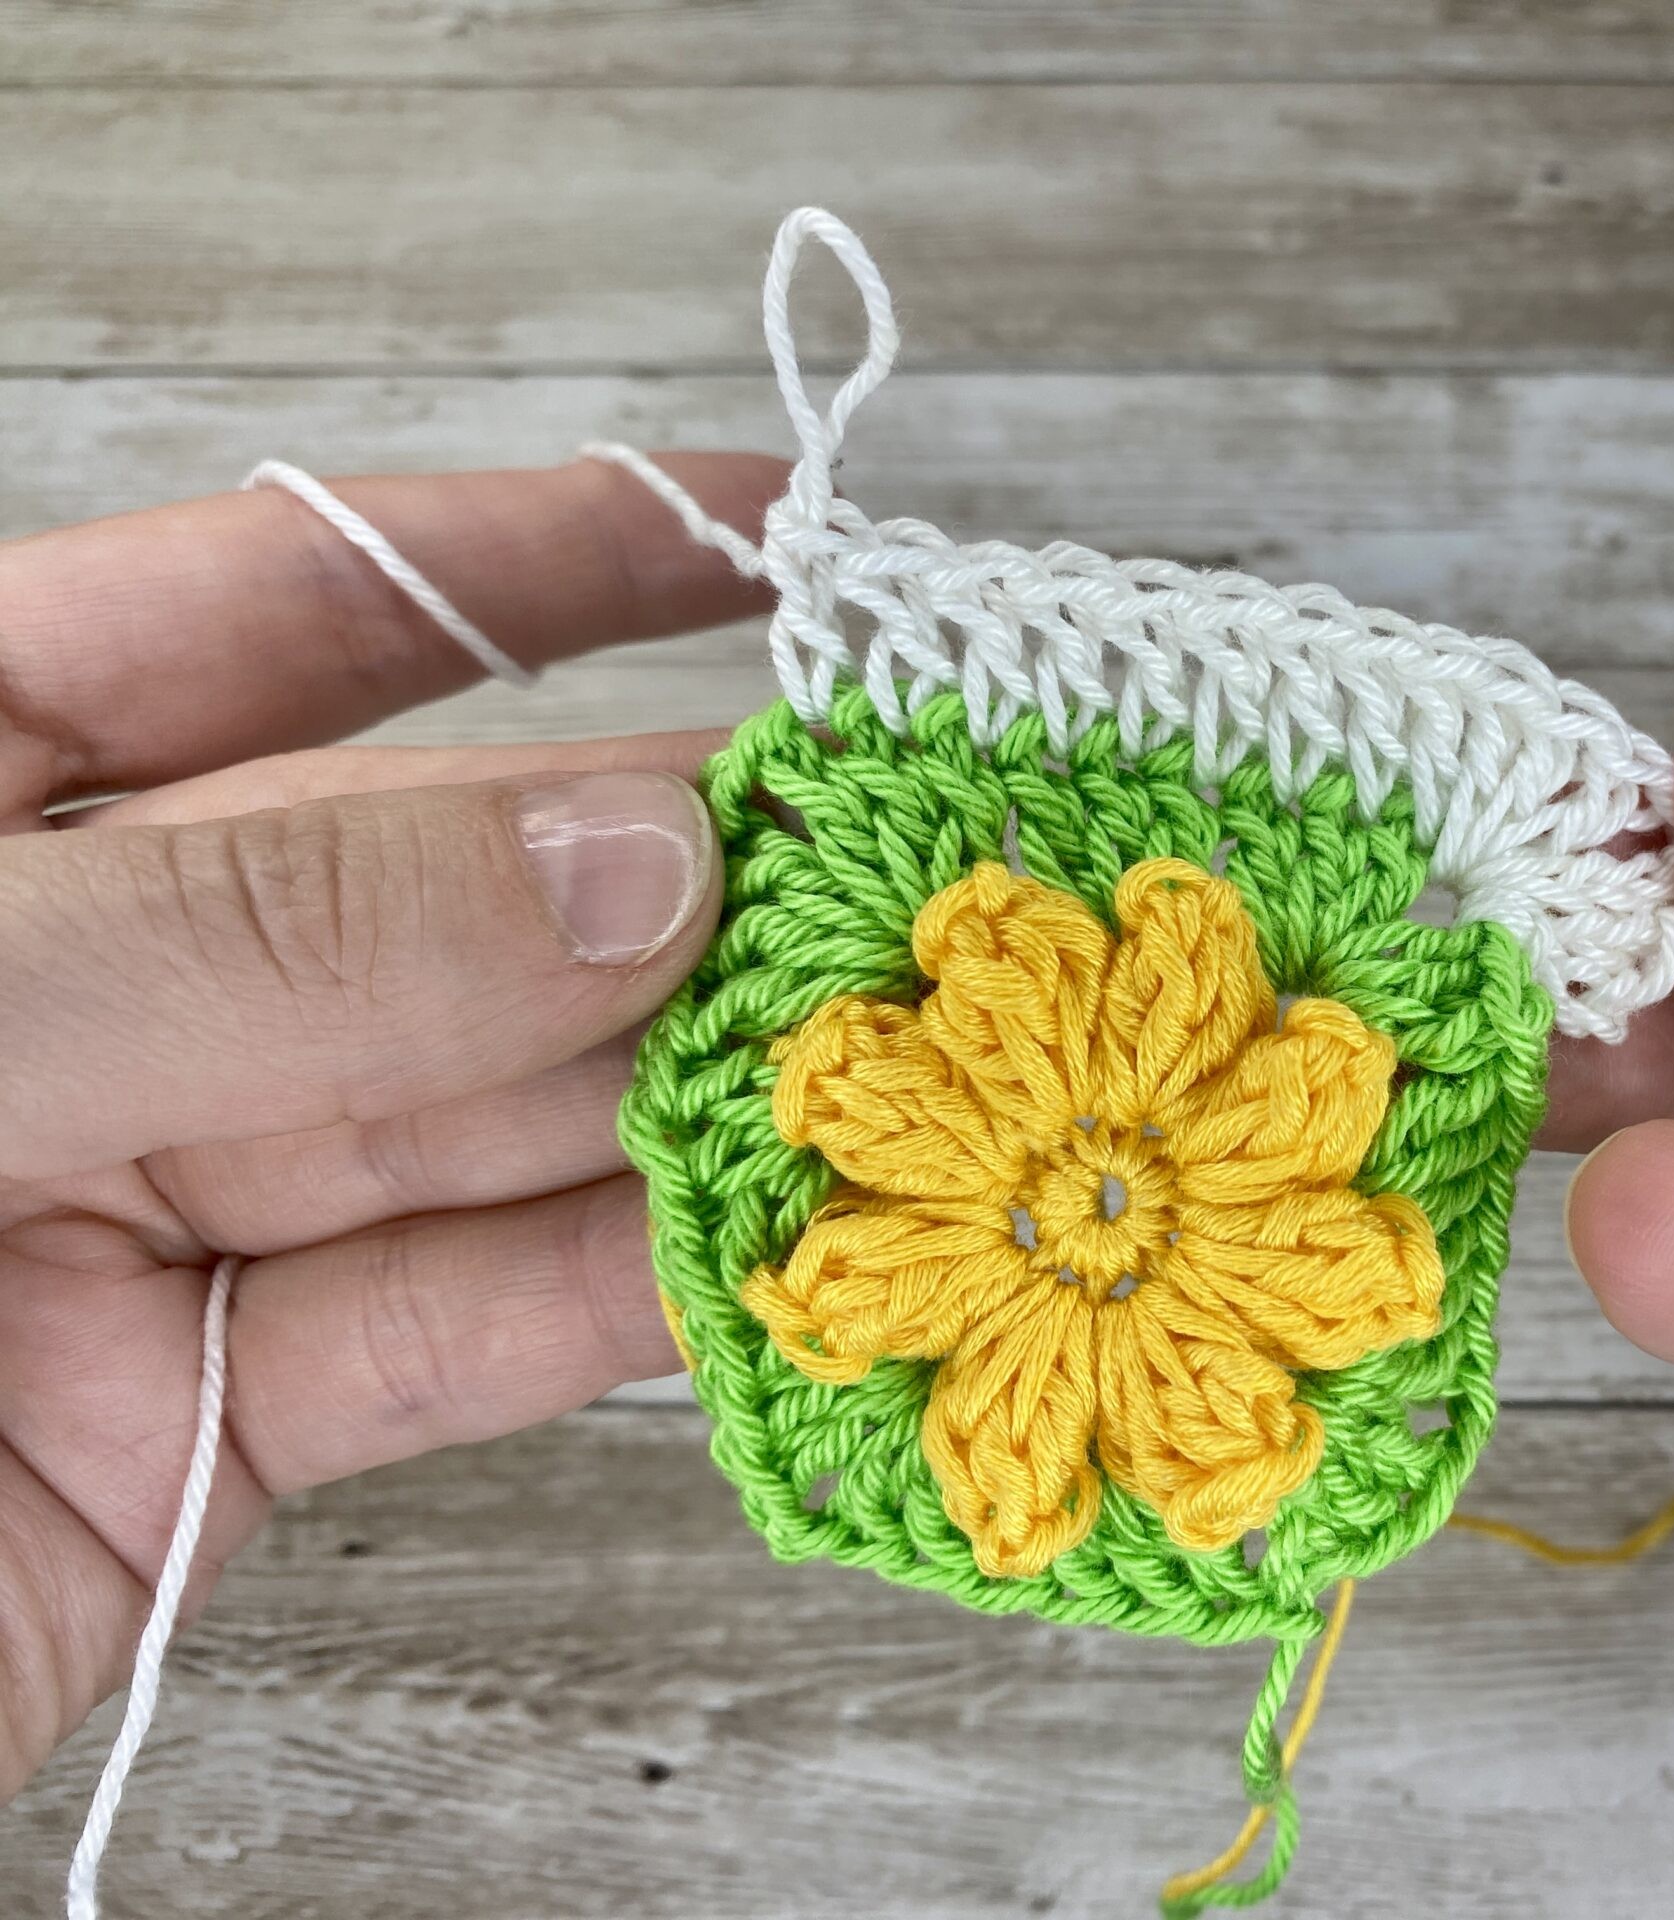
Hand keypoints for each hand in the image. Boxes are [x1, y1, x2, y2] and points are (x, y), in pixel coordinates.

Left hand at [0, 455, 784, 1796]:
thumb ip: (255, 942)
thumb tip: (625, 856)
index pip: (272, 611)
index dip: (538, 551)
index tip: (779, 529)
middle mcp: (64, 984)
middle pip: (428, 881)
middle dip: (677, 854)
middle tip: (916, 838)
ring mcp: (137, 1209)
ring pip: (474, 1114)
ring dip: (697, 1083)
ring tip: (916, 1034)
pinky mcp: (195, 1431)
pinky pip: (450, 1330)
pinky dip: (629, 1296)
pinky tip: (793, 1234)